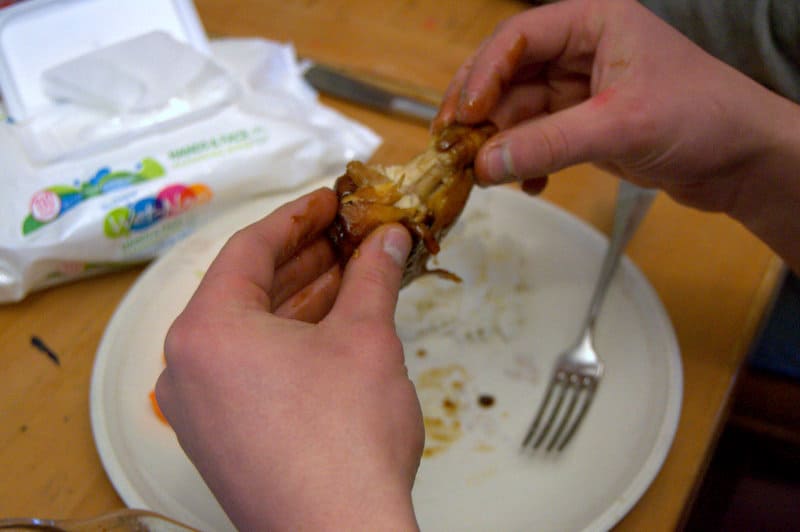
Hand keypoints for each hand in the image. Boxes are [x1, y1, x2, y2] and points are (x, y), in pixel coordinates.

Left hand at [155, 188, 422, 530]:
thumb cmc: (345, 442)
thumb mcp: (366, 338)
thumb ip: (374, 277)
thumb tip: (388, 241)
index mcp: (206, 330)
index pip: (249, 249)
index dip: (297, 218)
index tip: (329, 202)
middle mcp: (188, 367)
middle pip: (248, 290)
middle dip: (304, 260)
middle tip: (347, 237)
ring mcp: (199, 409)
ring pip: (250, 332)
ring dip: (301, 301)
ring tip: (350, 275)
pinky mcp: (221, 439)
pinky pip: (250, 369)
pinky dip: (289, 342)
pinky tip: (332, 327)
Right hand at [435, 0, 799, 214]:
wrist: (743, 162)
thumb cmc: (703, 119)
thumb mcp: (621, 127)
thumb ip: (550, 143)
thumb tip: (486, 164)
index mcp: (595, 23)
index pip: (520, 37)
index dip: (484, 73)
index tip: (463, 114)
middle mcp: (583, 50)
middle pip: (510, 74)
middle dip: (481, 112)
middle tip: (452, 145)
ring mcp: (581, 90)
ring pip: (520, 111)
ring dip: (500, 144)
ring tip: (484, 175)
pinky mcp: (584, 125)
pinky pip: (538, 138)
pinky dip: (526, 161)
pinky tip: (526, 184)